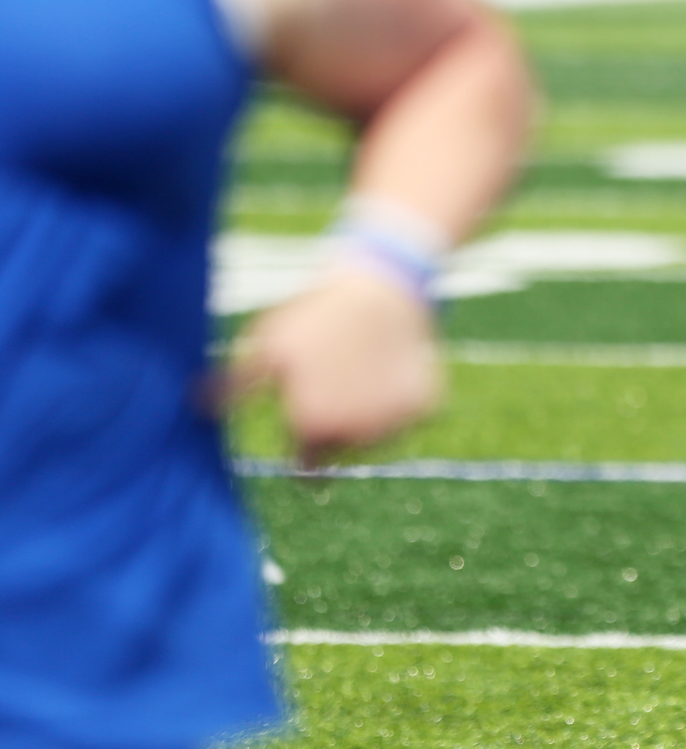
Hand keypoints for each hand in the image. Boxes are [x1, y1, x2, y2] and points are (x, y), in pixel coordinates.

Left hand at [216, 268, 443, 466]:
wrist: (380, 283)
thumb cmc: (314, 315)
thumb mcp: (267, 345)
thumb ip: (237, 386)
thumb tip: (196, 410)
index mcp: (314, 425)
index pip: (307, 466)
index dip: (303, 438)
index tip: (306, 406)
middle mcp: (358, 432)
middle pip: (343, 450)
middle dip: (336, 426)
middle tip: (334, 379)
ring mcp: (397, 419)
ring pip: (378, 436)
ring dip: (369, 415)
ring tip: (360, 369)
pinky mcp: (427, 404)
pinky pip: (409, 417)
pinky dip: (401, 400)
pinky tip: (387, 365)